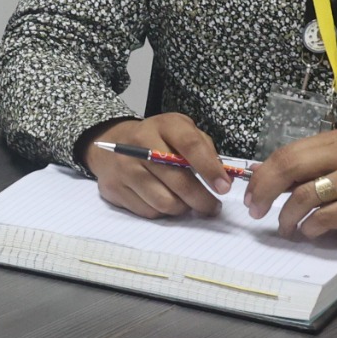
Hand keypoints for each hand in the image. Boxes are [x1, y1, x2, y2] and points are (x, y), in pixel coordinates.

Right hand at [83, 113, 237, 218]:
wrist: (112, 144)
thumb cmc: (156, 139)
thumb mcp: (181, 130)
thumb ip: (203, 148)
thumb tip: (221, 177)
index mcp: (163, 126)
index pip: (190, 146)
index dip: (210, 168)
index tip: (224, 187)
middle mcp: (139, 146)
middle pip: (178, 180)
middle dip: (202, 199)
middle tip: (212, 206)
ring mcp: (124, 169)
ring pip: (164, 202)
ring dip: (183, 208)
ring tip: (188, 203)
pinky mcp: (114, 189)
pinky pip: (148, 211)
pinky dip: (163, 211)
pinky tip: (166, 201)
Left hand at [246, 130, 336, 247]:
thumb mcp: (335, 170)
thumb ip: (302, 170)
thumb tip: (257, 172)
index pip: (287, 153)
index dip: (263, 176)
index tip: (250, 197)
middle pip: (291, 167)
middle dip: (265, 192)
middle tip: (256, 211)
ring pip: (305, 195)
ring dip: (288, 217)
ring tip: (287, 228)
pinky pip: (325, 217)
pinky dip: (310, 228)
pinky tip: (309, 232)